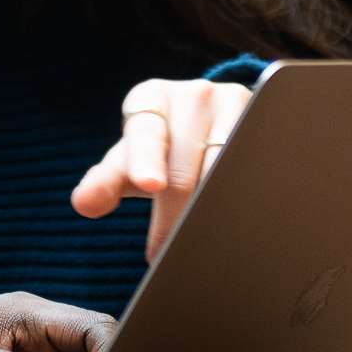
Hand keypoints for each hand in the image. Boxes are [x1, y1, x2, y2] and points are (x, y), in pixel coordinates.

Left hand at [70, 76, 251, 262]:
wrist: (207, 122)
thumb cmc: (158, 149)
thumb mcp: (128, 160)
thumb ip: (104, 183)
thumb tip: (83, 204)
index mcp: (152, 97)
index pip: (147, 133)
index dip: (147, 160)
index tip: (151, 184)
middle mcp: (196, 95)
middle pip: (186, 166)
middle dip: (174, 217)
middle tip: (166, 256)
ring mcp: (238, 104)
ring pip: (227, 170)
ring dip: (213, 212)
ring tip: (202, 246)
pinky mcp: (268, 124)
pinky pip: (260, 167)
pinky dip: (248, 197)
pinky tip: (242, 223)